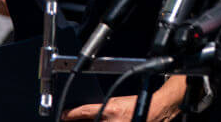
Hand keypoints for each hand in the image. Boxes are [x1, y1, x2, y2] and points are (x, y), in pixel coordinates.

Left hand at [61, 76, 184, 120]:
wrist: (158, 110)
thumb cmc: (140, 103)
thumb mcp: (118, 101)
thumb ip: (101, 109)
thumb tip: (85, 114)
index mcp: (109, 109)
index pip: (82, 112)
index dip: (69, 115)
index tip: (63, 116)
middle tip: (70, 121)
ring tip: (87, 121)